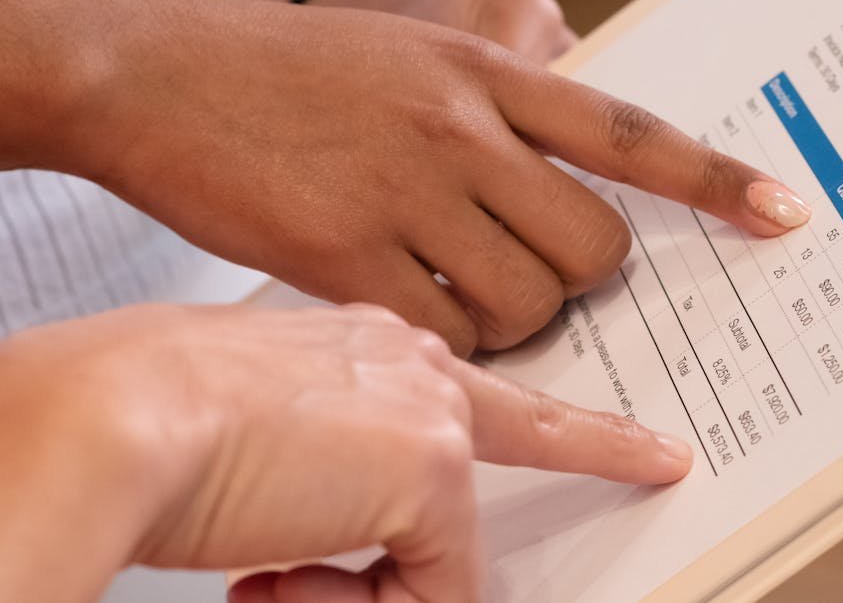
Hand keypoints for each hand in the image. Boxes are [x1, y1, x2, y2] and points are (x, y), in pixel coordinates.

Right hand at [0, 304, 691, 602]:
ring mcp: (429, 415)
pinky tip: (279, 575)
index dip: (576, 429)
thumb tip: (335, 548)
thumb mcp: (264, 426)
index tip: (648, 447)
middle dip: (535, 488)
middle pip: (532, 434)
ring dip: (356, 588)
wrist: (113, 415)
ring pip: (446, 543)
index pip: (488, 390)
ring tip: (274, 571)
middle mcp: (413, 366)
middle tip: (640, 471)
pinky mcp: (431, 469)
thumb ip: (331, 466)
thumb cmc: (154, 411)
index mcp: (369, 345)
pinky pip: (431, 587)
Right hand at [48, 0, 811, 355]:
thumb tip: (576, 173)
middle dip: (580, 281)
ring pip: (530, 302)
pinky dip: (445, 341)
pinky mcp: (348, 256)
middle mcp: (462, 130)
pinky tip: (406, 308)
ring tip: (457, 292)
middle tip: (533, 274)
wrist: (156, 75)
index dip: (717, 179)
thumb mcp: (414, 58)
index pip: (632, 133)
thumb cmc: (289, 73)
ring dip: (514, 319)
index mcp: (486, 74)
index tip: (783, 213)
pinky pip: (448, 334)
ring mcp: (407, 192)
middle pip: (593, 248)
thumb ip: (503, 107)